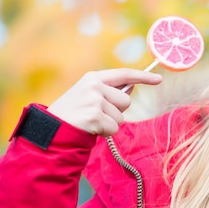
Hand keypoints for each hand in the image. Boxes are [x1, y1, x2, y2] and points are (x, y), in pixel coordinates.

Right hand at [47, 68, 162, 135]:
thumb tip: (132, 87)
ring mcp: (94, 101)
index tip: (159, 79)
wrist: (50, 130)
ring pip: (121, 117)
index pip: (124, 74)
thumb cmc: (71, 114)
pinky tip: (90, 129)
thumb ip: (108, 91)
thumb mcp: (87, 95)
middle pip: (126, 101)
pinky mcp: (95, 116)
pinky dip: (105, 133)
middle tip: (96, 115)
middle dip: (116, 112)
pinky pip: (114, 128)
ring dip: (109, 124)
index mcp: (93, 78)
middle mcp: (94, 86)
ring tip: (90, 122)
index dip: (143, 77)